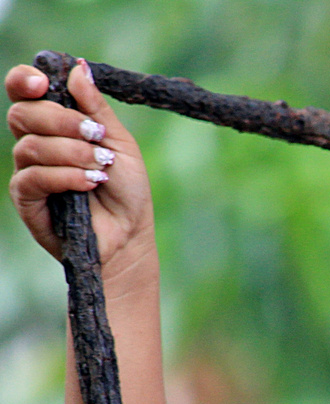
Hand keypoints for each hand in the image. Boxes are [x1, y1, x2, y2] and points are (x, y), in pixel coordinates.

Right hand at [8, 59, 153, 277]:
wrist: (130, 234)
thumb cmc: (126, 189)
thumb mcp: (119, 143)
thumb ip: (97, 108)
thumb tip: (79, 68)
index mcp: (54, 124)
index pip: (23, 92)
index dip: (25, 80)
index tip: (44, 83)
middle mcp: (35, 143)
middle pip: (23, 114)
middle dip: (62, 121)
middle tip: (95, 135)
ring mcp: (27, 170)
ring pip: (30, 146)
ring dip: (72, 153)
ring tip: (100, 167)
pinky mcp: (26, 198)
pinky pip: (33, 176)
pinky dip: (65, 176)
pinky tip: (89, 183)